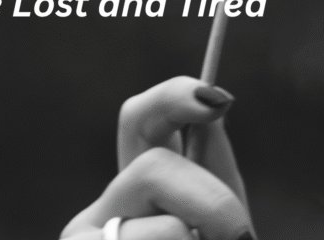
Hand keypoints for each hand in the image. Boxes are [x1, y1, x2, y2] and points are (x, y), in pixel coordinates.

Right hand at [61, 76, 253, 239]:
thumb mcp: (222, 213)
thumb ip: (212, 164)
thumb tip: (213, 98)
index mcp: (137, 187)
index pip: (138, 118)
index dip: (173, 98)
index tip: (218, 99)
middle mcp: (104, 205)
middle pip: (153, 169)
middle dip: (211, 202)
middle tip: (238, 233)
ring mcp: (85, 233)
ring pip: (166, 226)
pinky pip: (165, 239)